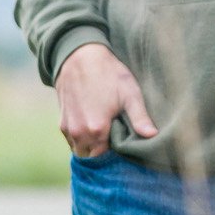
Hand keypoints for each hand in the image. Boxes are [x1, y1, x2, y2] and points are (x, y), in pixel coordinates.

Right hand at [55, 43, 156, 157]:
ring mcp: (67, 128)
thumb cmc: (109, 74)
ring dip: (91, 146)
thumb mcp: (130, 94)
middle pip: (92, 156)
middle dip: (103, 153)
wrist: (80, 57)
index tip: (125, 145)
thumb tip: (153, 136)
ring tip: (106, 133)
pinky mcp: (61, 122)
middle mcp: (79, 132)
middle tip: (117, 140)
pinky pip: (72, 140)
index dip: (116, 153)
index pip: (106, 157)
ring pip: (80, 149)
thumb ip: (140, 118)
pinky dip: (82, 139)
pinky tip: (94, 127)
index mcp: (96, 129)